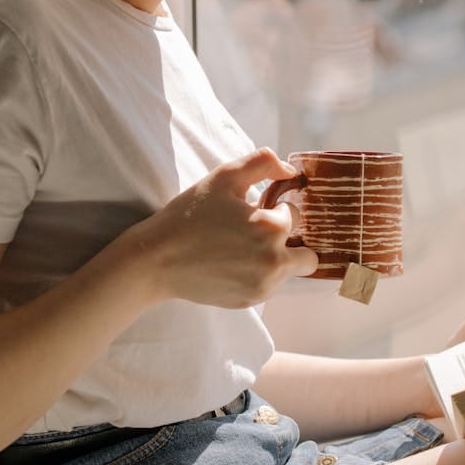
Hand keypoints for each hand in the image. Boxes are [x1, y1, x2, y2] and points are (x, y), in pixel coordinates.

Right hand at [136, 148, 319, 308]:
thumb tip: (290, 171)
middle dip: (289, 241)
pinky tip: (231, 264)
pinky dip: (258, 275)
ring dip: (274, 258)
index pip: (295, 214)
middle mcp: (274, 261)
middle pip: (307, 254)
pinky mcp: (249, 301)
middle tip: (258, 233)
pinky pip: (268, 286)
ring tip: (239, 247)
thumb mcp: (225, 176)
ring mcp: (263, 286)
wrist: (157, 259)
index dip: (274, 209)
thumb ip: (263, 163)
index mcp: (271, 227)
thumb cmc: (190, 214)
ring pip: (288, 271)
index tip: (252, 210)